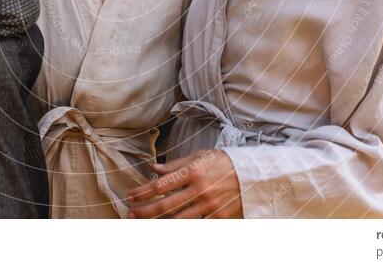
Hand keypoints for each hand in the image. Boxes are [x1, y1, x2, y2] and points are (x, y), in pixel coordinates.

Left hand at [126, 150, 243, 218]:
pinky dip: (181, 226)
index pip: (160, 185)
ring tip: (145, 222)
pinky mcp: (218, 217)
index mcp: (193, 171)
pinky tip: (169, 226)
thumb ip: (175, 165)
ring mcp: (209, 205)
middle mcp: (199, 189)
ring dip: (159, 223)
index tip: (130, 196)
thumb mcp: (199, 156)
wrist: (252, 173)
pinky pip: (195, 224)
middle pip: (165, 206)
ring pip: (178, 220)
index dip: (142, 192)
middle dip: (145, 211)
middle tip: (131, 213)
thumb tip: (154, 169)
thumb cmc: (222, 162)